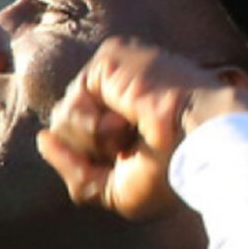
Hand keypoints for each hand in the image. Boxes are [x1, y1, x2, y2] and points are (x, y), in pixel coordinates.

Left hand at [37, 38, 247, 221]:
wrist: (205, 148)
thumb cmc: (175, 173)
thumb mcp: (119, 191)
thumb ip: (75, 169)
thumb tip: (42, 137)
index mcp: (138, 110)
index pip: (88, 136)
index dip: (102, 160)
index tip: (140, 162)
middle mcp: (127, 86)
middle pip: (71, 127)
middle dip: (96, 152)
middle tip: (138, 146)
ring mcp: (120, 70)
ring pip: (66, 118)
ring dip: (96, 141)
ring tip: (135, 132)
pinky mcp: (111, 58)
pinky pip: (71, 104)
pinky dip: (92, 126)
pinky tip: (126, 120)